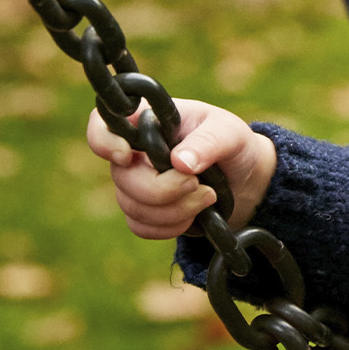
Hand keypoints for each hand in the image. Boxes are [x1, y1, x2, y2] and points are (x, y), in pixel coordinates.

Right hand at [85, 100, 276, 238]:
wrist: (247, 178)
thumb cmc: (233, 144)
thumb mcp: (230, 133)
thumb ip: (208, 142)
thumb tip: (180, 163)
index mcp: (147, 122)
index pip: (101, 125)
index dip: (103, 142)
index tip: (127, 156)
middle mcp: (135, 152)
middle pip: (121, 177)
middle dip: (163, 190)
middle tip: (198, 185)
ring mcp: (136, 183)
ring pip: (131, 206)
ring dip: (175, 210)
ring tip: (208, 197)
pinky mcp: (145, 211)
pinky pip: (141, 227)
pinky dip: (171, 227)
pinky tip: (195, 216)